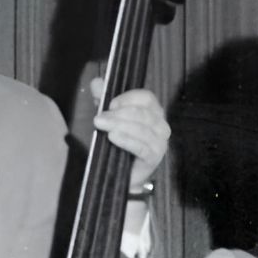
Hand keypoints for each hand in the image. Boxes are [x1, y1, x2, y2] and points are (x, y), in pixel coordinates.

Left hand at [90, 78, 169, 192]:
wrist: (121, 176)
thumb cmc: (118, 144)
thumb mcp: (109, 118)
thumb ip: (103, 99)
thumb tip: (96, 82)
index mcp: (154, 111)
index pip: (146, 98)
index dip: (128, 98)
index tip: (110, 104)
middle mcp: (161, 125)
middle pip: (142, 113)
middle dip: (119, 114)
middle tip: (99, 118)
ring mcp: (160, 142)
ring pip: (142, 129)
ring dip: (119, 125)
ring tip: (101, 125)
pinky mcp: (154, 158)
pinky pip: (141, 147)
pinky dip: (126, 140)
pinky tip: (113, 137)